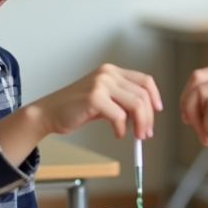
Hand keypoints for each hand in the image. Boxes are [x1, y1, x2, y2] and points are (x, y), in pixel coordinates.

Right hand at [34, 64, 161, 139]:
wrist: (49, 113)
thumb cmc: (75, 108)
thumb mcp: (103, 98)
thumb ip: (122, 100)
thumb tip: (145, 114)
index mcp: (111, 71)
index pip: (144, 80)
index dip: (155, 96)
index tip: (157, 111)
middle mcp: (108, 73)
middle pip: (143, 94)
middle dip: (149, 117)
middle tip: (146, 132)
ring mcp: (101, 84)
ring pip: (136, 104)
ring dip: (140, 123)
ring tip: (137, 136)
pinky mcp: (94, 97)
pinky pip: (119, 116)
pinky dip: (122, 129)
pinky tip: (118, 134)